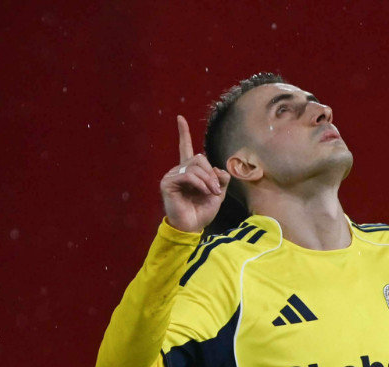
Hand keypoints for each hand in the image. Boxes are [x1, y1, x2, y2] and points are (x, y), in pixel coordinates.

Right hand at [160, 115, 231, 233]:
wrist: (192, 227)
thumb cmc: (202, 212)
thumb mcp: (217, 193)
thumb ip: (220, 179)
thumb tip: (219, 169)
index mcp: (189, 171)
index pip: (185, 148)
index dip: (183, 133)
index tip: (180, 118)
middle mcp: (178, 170)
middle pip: (199, 158)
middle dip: (211, 173)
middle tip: (216, 189)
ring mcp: (172, 176)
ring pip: (195, 166)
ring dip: (208, 180)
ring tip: (211, 193)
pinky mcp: (168, 183)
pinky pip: (188, 175)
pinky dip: (200, 183)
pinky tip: (203, 192)